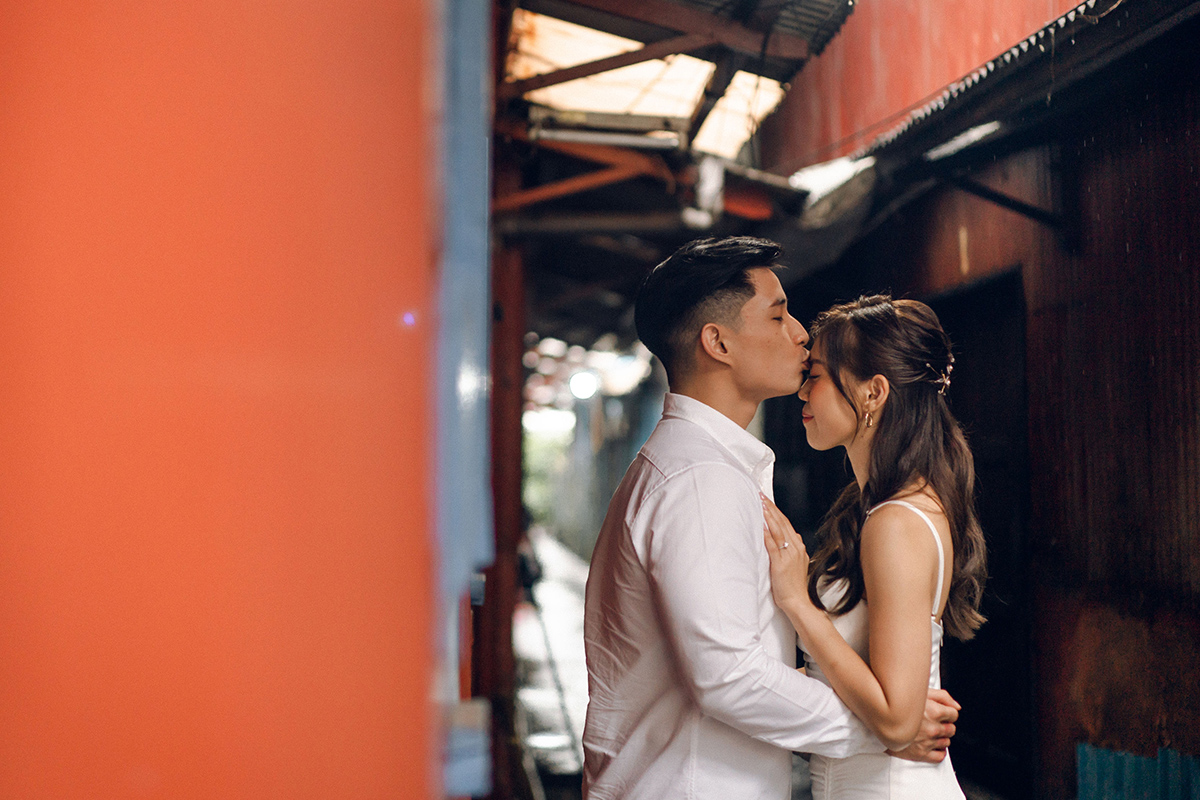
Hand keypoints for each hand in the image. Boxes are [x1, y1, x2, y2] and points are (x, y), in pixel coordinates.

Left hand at [761, 494, 811, 613]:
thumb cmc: (794, 586)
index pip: (786, 523)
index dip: (776, 511)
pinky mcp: (780, 564)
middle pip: (782, 523)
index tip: (767, 500)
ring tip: (760, 504)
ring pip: (778, 530)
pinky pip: (772, 545)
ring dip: (768, 516)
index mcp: (798, 547)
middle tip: (760, 495)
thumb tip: (792, 535)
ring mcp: (789, 555)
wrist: (798, 602)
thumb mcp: (797, 563)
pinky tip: (761, 525)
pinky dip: (767, 534)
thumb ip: (794, 549)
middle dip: (770, 508)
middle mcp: (795, 548)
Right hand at [887, 689, 959, 762]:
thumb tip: (957, 706)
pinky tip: (932, 745)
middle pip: (951, 729)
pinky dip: (939, 751)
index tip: (942, 713)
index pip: (954, 715)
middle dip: (944, 725)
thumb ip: (942, 696)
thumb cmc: (898, 703)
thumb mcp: (920, 692)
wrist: (880, 718)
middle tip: (933, 722)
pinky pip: (940, 756)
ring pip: (946, 742)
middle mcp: (933, 728)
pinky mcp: (921, 754)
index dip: (948, 713)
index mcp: (934, 711)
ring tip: (929, 732)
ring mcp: (928, 742)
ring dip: (940, 738)